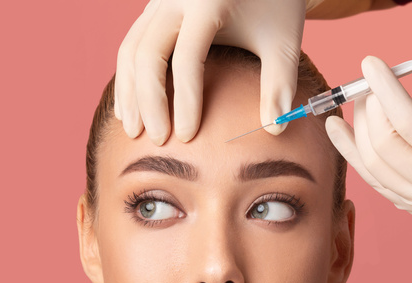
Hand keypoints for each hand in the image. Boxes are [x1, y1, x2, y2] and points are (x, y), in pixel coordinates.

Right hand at [115, 0, 306, 144]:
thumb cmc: (275, 8)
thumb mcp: (283, 42)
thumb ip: (279, 84)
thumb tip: (275, 127)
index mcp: (209, 1)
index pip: (187, 59)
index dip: (185, 102)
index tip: (187, 137)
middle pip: (147, 54)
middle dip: (149, 102)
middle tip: (158, 140)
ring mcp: (159, 1)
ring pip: (130, 49)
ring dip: (129, 93)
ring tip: (134, 131)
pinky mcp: (153, 8)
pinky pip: (131, 44)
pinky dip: (128, 78)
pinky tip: (131, 109)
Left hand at [326, 31, 411, 239]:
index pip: (410, 123)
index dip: (386, 89)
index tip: (370, 64)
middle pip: (383, 146)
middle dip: (369, 109)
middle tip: (368, 83)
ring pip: (371, 168)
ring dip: (356, 131)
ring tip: (356, 102)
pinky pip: (375, 182)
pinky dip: (357, 154)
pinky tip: (344, 131)